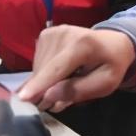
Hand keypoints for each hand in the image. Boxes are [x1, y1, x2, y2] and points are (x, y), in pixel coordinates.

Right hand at [19, 26, 134, 112]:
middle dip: (44, 90)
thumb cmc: (111, 65)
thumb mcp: (105, 84)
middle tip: (55, 104)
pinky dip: (44, 72)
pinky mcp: (45, 34)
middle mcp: (64, 34)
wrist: (113, 42)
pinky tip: (58, 73)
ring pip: (38, 68)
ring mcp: (52, 32)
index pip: (57, 68)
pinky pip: (38, 62)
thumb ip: (77, 90)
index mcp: (83, 45)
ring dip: (45, 82)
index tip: (22, 98)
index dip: (40, 84)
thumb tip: (48, 95)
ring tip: (63, 83)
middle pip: (44, 70)